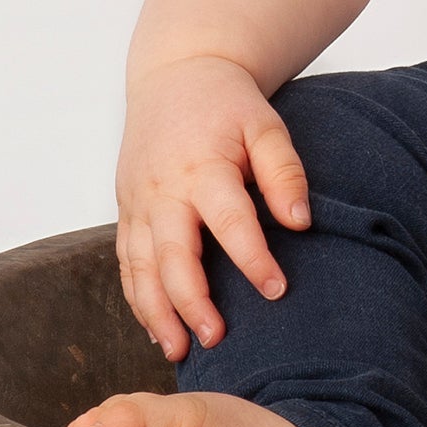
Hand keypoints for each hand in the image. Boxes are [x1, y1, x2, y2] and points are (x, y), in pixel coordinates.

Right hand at [114, 55, 311, 360]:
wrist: (175, 75)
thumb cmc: (227, 103)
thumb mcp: (265, 125)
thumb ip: (284, 171)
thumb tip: (301, 221)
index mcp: (202, 166)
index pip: (229, 222)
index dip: (253, 259)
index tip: (277, 290)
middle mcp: (162, 190)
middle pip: (172, 255)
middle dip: (192, 302)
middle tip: (217, 339)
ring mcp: (137, 202)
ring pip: (140, 267)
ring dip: (156, 312)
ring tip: (180, 351)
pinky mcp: (125, 210)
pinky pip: (126, 262)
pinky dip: (137, 298)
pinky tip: (155, 328)